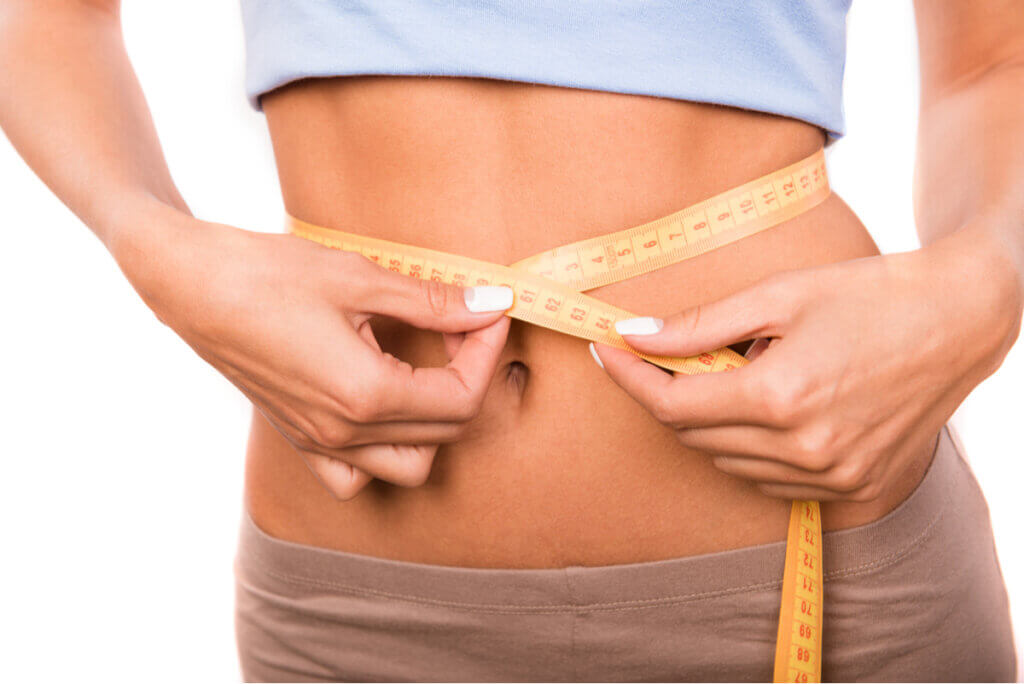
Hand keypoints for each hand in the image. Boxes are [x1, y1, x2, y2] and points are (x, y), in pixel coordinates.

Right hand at [117, 212, 512, 499]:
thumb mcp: (360, 278)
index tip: (488, 311)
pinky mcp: (299, 438)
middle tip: (465, 325)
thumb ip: (433, 302)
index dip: (487, 351)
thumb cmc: (267, 274)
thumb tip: (492, 302)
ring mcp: (320, 443)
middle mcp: (345, 434)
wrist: (190, 285)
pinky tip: (383, 408)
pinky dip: (383, 454)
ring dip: (436, 424)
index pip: (462, 397)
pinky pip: (355, 476)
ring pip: (409, 464)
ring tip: (430, 369)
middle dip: (470, 376)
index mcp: (366, 396)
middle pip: (446, 430)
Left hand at [592, 231, 1020, 501]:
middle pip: (694, 435)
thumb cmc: (870, 295)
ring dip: (711, 420)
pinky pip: (766, 477)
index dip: (631, 378)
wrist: (960, 320)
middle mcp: (803, 448)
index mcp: (781, 397)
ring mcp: (830, 475)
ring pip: (726, 460)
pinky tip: (768, 406)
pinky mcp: (851, 486)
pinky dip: (748, 445)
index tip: (609, 351)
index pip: (672, 405)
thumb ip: (699, 324)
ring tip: (743, 370)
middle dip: (668, 394)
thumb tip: (633, 334)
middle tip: (668, 352)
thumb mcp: (778, 295)